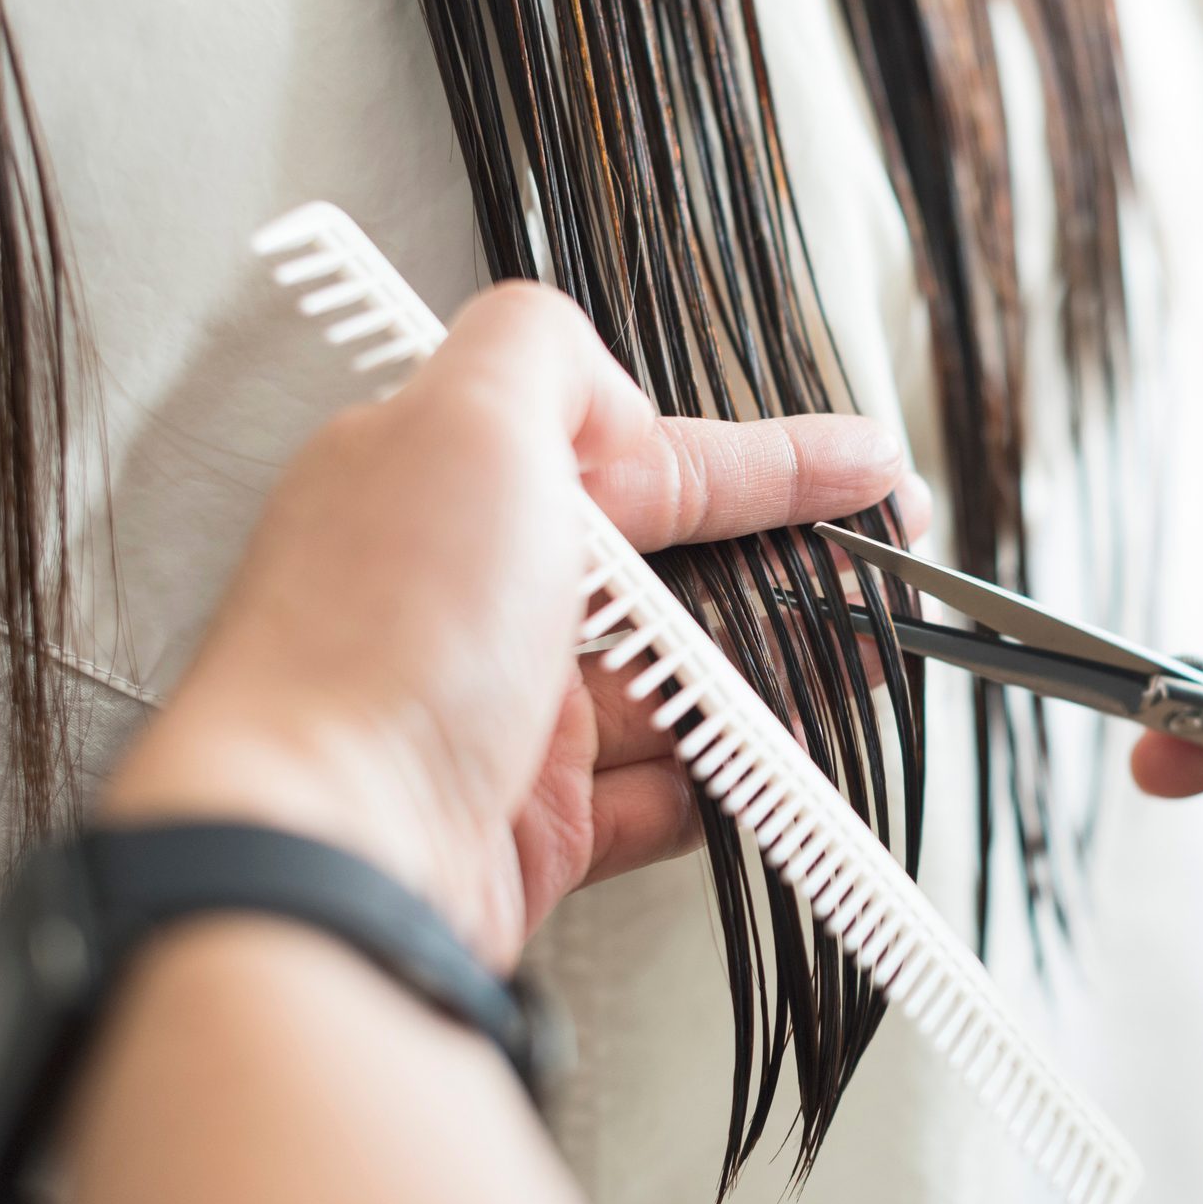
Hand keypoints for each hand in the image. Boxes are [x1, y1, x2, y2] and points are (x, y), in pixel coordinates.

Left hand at [104, 284, 905, 967]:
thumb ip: (543, 355)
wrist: (325, 848)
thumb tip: (610, 391)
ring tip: (861, 666)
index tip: (864, 471)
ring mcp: (500, 715)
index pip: (643, 460)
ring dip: (772, 676)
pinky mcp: (523, 820)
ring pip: (671, 686)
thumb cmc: (378, 642)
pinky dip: (721, 779)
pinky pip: (650, 794)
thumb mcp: (463, 423)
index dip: (768, 461)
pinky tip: (774, 764)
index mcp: (455, 490)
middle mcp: (472, 597)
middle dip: (787, 573)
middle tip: (877, 580)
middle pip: (666, 575)